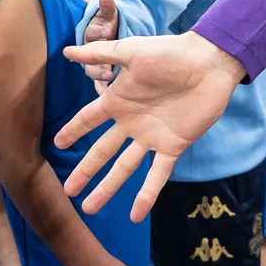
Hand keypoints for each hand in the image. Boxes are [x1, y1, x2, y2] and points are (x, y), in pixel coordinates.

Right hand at [56, 30, 246, 220]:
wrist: (209, 63)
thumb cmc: (171, 53)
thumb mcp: (132, 52)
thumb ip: (100, 54)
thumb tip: (66, 50)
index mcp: (119, 101)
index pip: (88, 120)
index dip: (73, 131)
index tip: (56, 144)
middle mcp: (132, 123)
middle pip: (102, 152)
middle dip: (85, 171)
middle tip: (68, 191)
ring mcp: (152, 136)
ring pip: (124, 168)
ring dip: (107, 188)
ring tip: (89, 208)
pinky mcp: (174, 146)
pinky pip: (157, 174)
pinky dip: (147, 195)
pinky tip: (136, 215)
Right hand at [81, 0, 119, 88]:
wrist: (108, 36)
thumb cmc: (108, 25)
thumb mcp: (109, 16)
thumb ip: (108, 8)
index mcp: (92, 34)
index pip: (93, 32)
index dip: (99, 31)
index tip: (106, 30)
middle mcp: (90, 50)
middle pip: (90, 57)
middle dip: (97, 60)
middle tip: (107, 62)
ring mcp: (94, 63)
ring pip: (93, 71)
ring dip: (99, 75)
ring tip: (108, 79)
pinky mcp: (100, 75)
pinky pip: (98, 84)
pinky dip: (101, 89)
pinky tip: (107, 94)